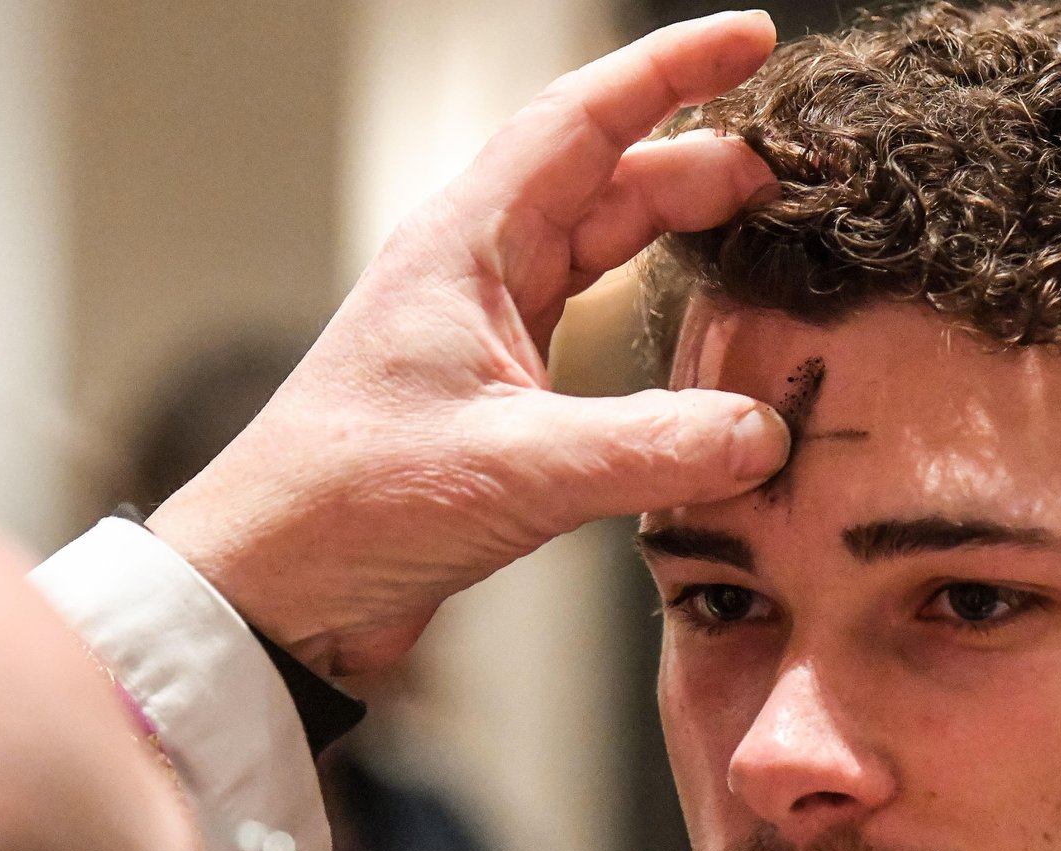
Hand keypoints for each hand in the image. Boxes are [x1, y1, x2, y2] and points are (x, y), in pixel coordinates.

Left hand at [147, 11, 787, 677]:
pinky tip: (699, 337)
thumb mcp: (513, 467)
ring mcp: (487, 334)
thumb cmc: (347, 501)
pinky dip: (654, 319)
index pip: (583, 120)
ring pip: (602, 252)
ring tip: (760, 229)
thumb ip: (649, 448)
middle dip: (699, 161)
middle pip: (607, 181)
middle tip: (788, 166)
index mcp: (464, 245)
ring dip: (679, 234)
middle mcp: (475, 273)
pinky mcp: (499, 400)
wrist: (272, 586)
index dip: (671, 70)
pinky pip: (594, 329)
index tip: (750, 40)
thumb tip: (762, 431)